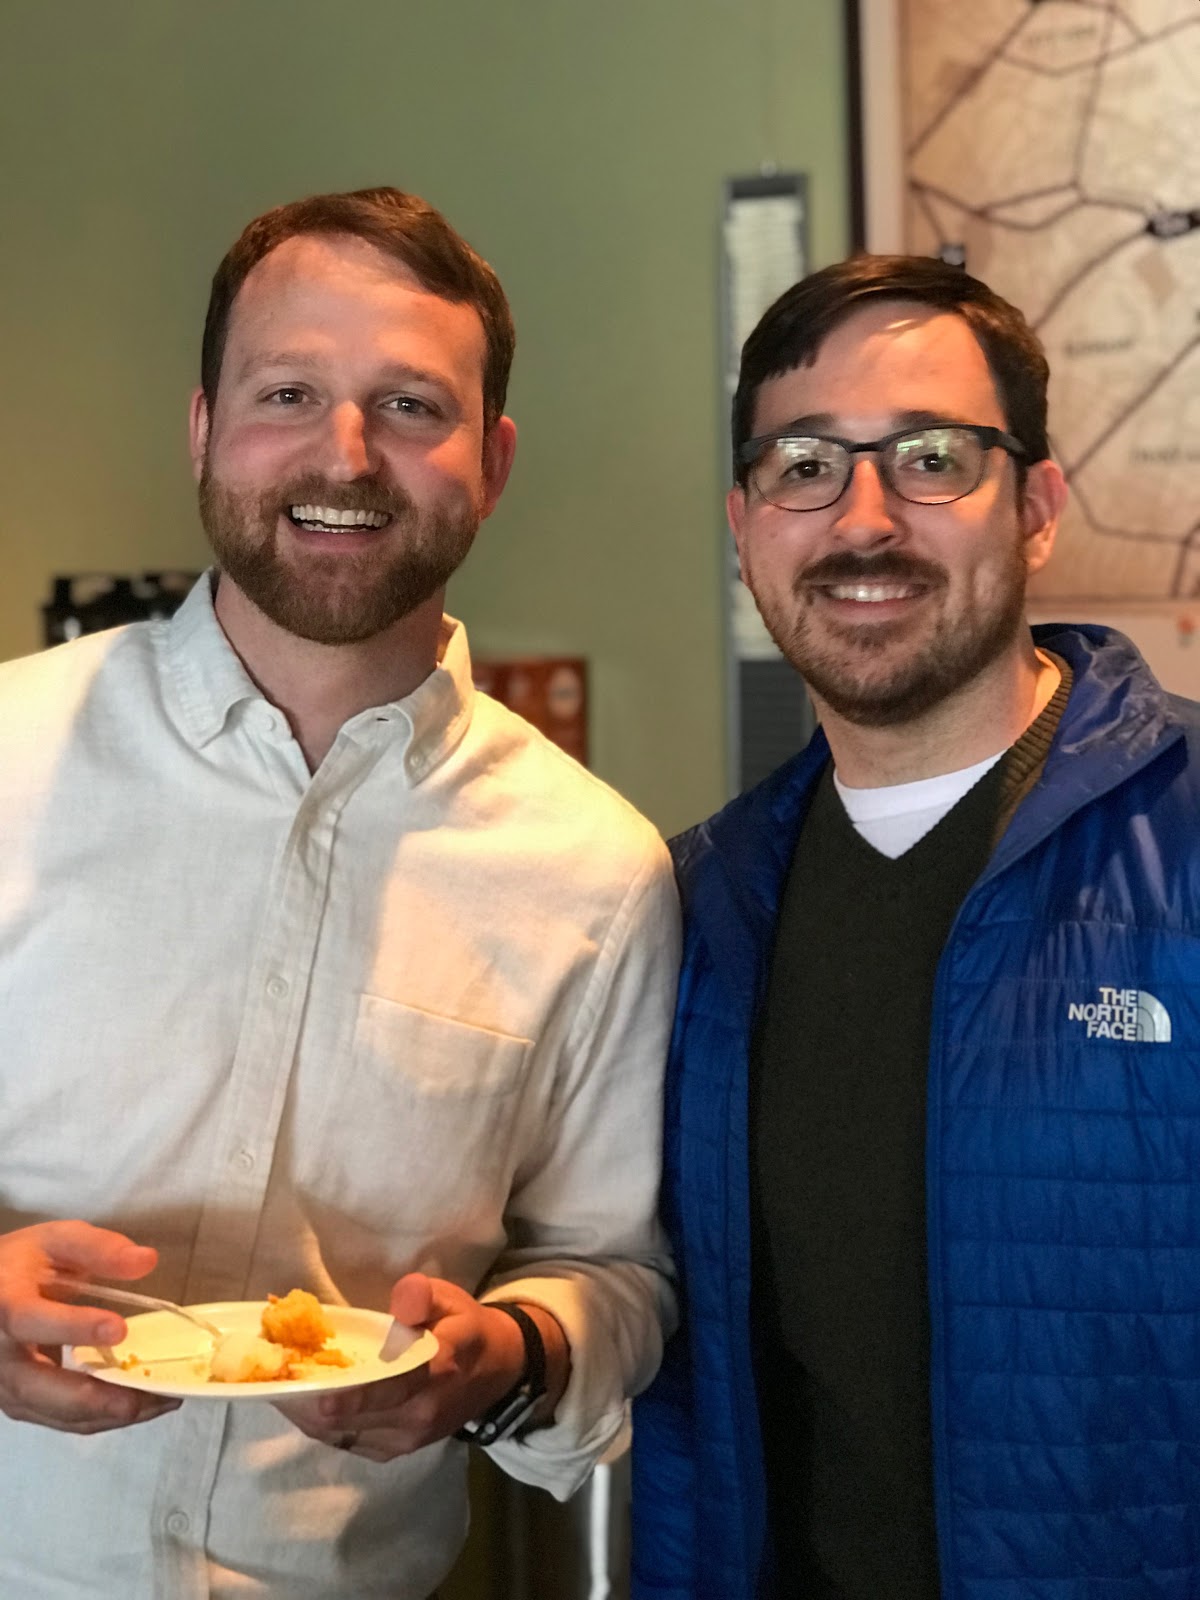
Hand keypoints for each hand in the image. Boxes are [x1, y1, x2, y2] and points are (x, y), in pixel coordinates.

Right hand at [0, 1220, 179, 1432]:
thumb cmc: (22, 1263)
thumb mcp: (54, 1240)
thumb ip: (97, 1248)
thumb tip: (146, 1260)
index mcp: (3, 1306)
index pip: (31, 1321)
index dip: (72, 1327)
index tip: (118, 1329)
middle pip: (39, 1388)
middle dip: (97, 1397)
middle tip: (150, 1395)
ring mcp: (7, 1387)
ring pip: (55, 1413)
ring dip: (108, 1413)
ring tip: (162, 1402)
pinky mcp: (21, 1404)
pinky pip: (61, 1420)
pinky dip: (101, 1417)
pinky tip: (141, 1405)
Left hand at [276, 1273, 566, 1462]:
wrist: (497, 1371)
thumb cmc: (465, 1327)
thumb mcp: (452, 1297)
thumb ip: (424, 1295)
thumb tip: (402, 1301)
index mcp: (438, 1372)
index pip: (393, 1389)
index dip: (353, 1397)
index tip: (318, 1395)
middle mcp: (421, 1413)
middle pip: (354, 1419)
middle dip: (309, 1402)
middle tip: (271, 1380)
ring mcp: (408, 1438)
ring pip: (343, 1434)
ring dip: (307, 1415)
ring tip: (277, 1389)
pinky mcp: (396, 1450)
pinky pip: (348, 1442)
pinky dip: (321, 1426)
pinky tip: (302, 1403)